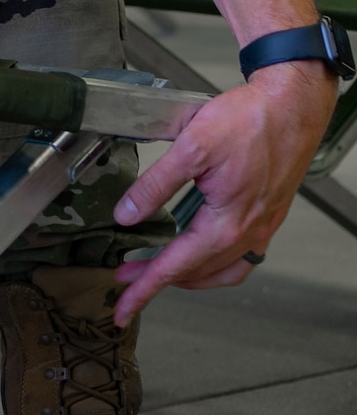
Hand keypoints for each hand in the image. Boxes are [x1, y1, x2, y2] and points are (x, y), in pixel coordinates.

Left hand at [110, 59, 336, 323]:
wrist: (291, 108)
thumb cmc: (249, 122)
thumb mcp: (190, 148)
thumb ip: (155, 184)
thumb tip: (127, 214)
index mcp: (226, 223)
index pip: (176, 267)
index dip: (145, 288)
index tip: (122, 306)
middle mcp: (247, 233)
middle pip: (196, 272)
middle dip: (157, 279)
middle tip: (124, 278)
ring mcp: (260, 227)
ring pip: (220, 270)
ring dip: (186, 275)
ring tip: (155, 268)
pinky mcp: (265, 216)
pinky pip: (239, 257)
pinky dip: (213, 264)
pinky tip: (199, 251)